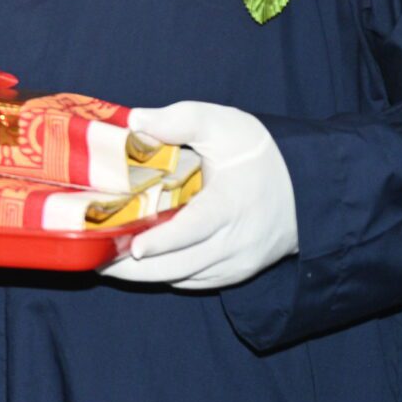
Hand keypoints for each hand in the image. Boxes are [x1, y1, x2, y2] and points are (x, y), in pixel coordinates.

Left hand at [100, 102, 298, 289]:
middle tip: (93, 257)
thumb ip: (180, 120)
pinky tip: (136, 264)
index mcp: (231, 205)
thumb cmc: (260, 154)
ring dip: (143, 275)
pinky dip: (165, 275)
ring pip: (181, 278)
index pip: (194, 229)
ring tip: (103, 262)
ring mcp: (236, 262)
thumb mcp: (225, 125)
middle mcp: (235, 242)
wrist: (308, 186)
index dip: (163, 242)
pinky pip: (193, 281)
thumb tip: (134, 122)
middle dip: (133, 267)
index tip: (133, 247)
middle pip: (178, 265)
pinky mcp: (236, 272)